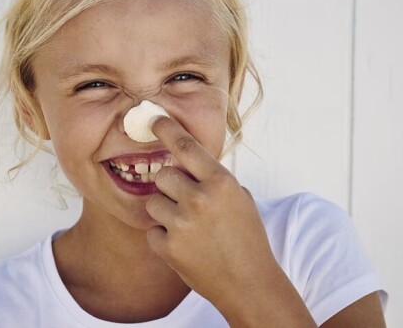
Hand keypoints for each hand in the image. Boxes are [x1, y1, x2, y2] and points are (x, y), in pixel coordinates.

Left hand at [146, 116, 315, 326]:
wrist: (250, 284)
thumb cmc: (247, 237)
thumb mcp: (238, 198)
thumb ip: (212, 178)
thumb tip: (183, 158)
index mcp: (221, 182)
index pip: (185, 146)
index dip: (166, 129)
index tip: (152, 118)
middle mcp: (200, 199)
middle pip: (163, 175)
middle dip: (170, 186)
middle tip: (187, 202)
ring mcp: (182, 224)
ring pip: (153, 202)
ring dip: (165, 211)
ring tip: (188, 226)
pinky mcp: (169, 247)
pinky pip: (152, 230)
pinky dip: (164, 238)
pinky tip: (186, 246)